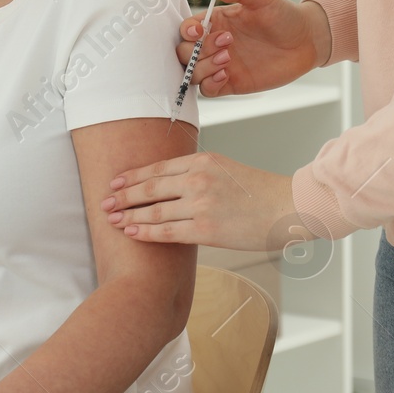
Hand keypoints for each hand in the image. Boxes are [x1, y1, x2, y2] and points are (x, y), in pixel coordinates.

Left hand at [103, 150, 332, 250]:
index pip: (157, 168)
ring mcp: (201, 204)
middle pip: (149, 187)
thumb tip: (171, 184)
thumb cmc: (261, 191)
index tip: (115, 183)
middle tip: (105, 202)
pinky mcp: (206, 229)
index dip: (132, 176)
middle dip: (123, 196)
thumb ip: (199, 173)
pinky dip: (145, 231)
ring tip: (112, 218)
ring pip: (154, 210)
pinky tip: (131, 232)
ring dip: (128, 214)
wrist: (289, 206)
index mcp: (203, 161)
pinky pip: (167, 231)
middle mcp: (198, 179)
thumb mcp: (226, 169)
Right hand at [177, 0, 328, 97]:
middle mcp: (214, 45)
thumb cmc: (283, 15)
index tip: (200, 30)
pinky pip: (207, 90)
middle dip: (197, 50)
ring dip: (202, 67)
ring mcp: (221, 65)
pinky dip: (210, 84)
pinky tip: (226, 74)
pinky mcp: (231, 83)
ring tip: (228, 58)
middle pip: (184, 52)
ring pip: (192, 73)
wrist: (306, 40)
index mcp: (215, 22)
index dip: (187, 31)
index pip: (187, 28)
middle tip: (227, 41)